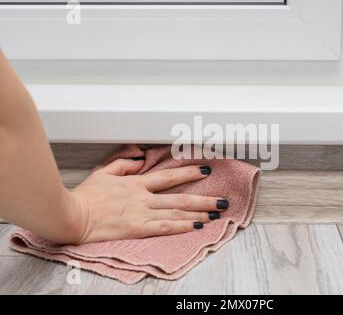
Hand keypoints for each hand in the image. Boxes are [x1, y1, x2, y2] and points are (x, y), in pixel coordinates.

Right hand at [64, 158, 227, 244]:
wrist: (72, 215)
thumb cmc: (86, 196)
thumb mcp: (104, 173)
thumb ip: (123, 166)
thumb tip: (138, 161)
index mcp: (137, 184)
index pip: (169, 176)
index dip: (189, 173)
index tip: (205, 170)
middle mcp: (144, 197)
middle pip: (180, 196)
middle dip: (204, 198)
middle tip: (222, 199)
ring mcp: (142, 213)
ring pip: (177, 212)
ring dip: (199, 212)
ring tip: (216, 213)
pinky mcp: (137, 228)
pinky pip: (165, 227)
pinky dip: (182, 226)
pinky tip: (197, 226)